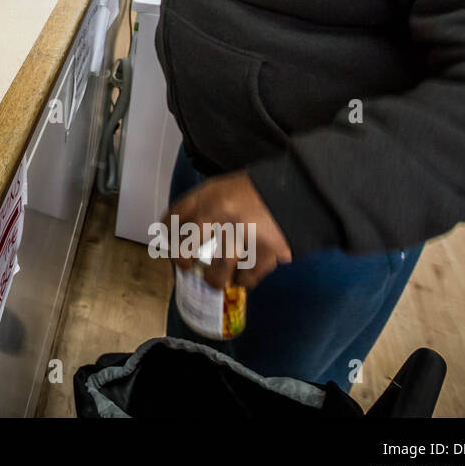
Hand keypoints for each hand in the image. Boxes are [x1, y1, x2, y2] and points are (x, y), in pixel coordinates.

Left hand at [162, 170, 291, 289]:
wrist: (297, 188)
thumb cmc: (257, 189)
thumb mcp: (223, 186)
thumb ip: (203, 204)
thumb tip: (181, 231)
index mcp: (208, 195)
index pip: (173, 218)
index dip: (167, 234)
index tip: (167, 242)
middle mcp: (220, 215)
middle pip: (185, 249)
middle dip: (182, 261)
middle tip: (186, 265)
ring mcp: (242, 236)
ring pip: (217, 272)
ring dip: (214, 279)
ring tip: (214, 280)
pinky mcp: (265, 252)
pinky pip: (246, 278)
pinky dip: (242, 280)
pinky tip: (241, 276)